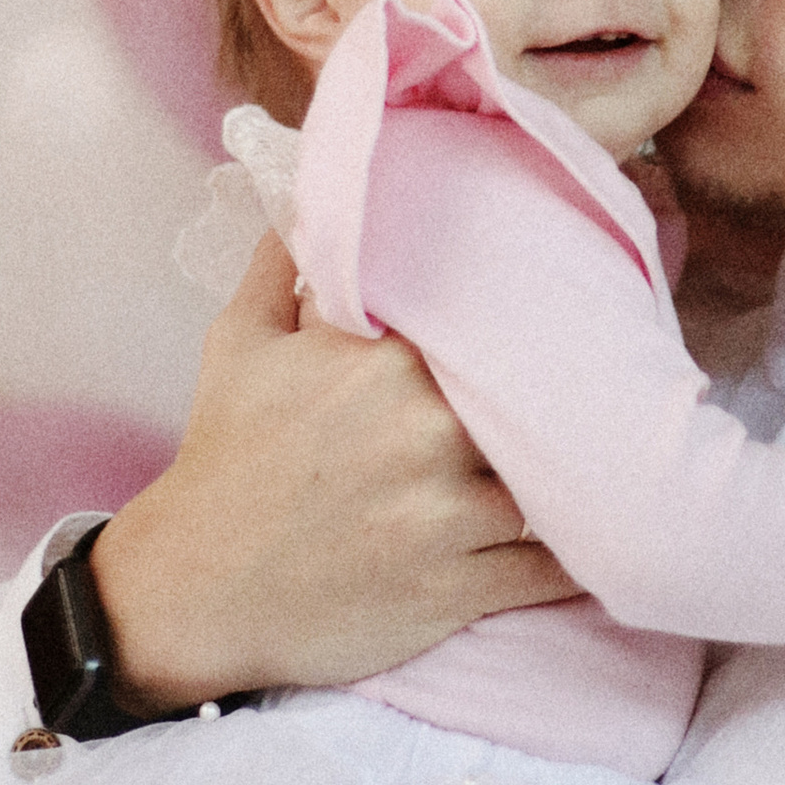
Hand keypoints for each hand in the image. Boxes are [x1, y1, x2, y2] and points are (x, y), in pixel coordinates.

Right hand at [91, 233, 573, 709]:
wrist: (193, 590)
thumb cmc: (224, 459)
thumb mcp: (241, 345)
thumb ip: (286, 263)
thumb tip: (314, 194)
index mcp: (386, 357)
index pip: (498, 323)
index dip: (526, 331)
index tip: (549, 333)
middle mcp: (427, 429)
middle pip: (537, 400)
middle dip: (551, 403)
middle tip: (577, 402)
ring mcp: (448, 514)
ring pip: (556, 481)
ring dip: (569, 479)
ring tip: (587, 470)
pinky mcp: (460, 589)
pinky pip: (555, 570)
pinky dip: (579, 561)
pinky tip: (591, 540)